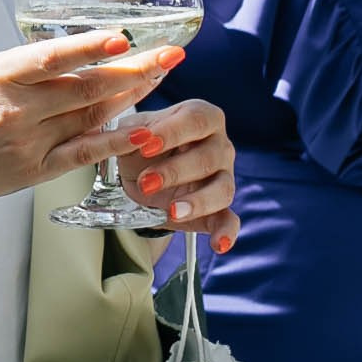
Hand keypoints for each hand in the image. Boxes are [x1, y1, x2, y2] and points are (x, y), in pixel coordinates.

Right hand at [0, 29, 185, 226]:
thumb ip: (24, 68)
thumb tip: (72, 52)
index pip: (53, 58)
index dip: (91, 47)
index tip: (125, 37)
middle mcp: (16, 109)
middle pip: (85, 87)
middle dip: (133, 69)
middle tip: (170, 54)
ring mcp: (27, 142)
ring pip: (90, 116)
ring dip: (130, 96)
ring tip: (161, 77)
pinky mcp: (34, 170)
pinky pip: (83, 154)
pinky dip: (115, 143)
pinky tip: (143, 132)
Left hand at [123, 98, 240, 249]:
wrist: (139, 173)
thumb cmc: (141, 145)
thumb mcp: (131, 133)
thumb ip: (131, 133)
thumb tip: (134, 137)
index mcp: (201, 116)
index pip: (195, 119)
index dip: (172, 132)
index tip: (146, 144)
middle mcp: (219, 144)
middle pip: (209, 156)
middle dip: (175, 171)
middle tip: (146, 182)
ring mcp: (223, 177)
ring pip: (223, 189)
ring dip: (197, 202)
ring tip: (173, 211)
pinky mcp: (219, 207)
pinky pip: (230, 220)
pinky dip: (226, 233)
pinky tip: (218, 244)